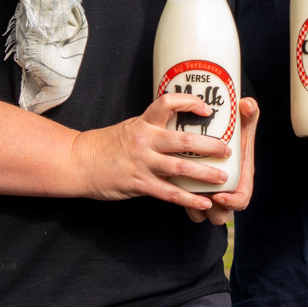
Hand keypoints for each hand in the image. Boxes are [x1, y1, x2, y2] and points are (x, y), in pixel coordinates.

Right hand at [70, 95, 241, 210]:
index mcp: (144, 122)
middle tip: (228, 151)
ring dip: (205, 175)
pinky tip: (203, 203)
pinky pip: (169, 193)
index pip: (168, 103)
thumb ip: (155, 128)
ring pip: (181, 169)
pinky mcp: (139, 184)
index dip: (190, 102)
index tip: (207, 109)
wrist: (79, 162)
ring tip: (223, 179)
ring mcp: (143, 163)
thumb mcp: (132, 127)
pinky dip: (188, 199)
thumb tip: (183, 125)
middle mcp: (145, 140)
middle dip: (211, 146)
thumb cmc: (108, 144)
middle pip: (185, 141)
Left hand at [188, 97, 261, 225]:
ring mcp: (211, 194)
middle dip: (212, 210)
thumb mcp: (243, 123)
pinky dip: (186, 206)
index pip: (242, 199)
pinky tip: (175, 192)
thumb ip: (249, 112)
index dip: (232, 202)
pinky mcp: (197, 196)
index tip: (218, 196)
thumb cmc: (233, 133)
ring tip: (186, 198)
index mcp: (242, 177)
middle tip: (199, 197)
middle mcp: (228, 190)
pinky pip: (192, 209)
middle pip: (222, 213)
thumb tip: (246, 104)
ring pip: (205, 214)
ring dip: (196, 210)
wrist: (223, 142)